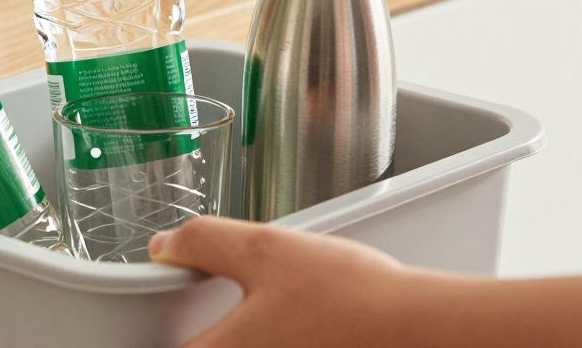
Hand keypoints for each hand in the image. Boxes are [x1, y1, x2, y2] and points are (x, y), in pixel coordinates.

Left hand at [149, 217, 423, 347]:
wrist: (422, 330)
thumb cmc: (349, 296)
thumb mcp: (264, 248)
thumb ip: (203, 243)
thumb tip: (165, 246)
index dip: (160, 332)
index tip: (160, 321)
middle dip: (203, 334)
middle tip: (210, 314)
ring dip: (243, 337)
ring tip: (261, 316)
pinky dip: (274, 342)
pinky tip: (299, 328)